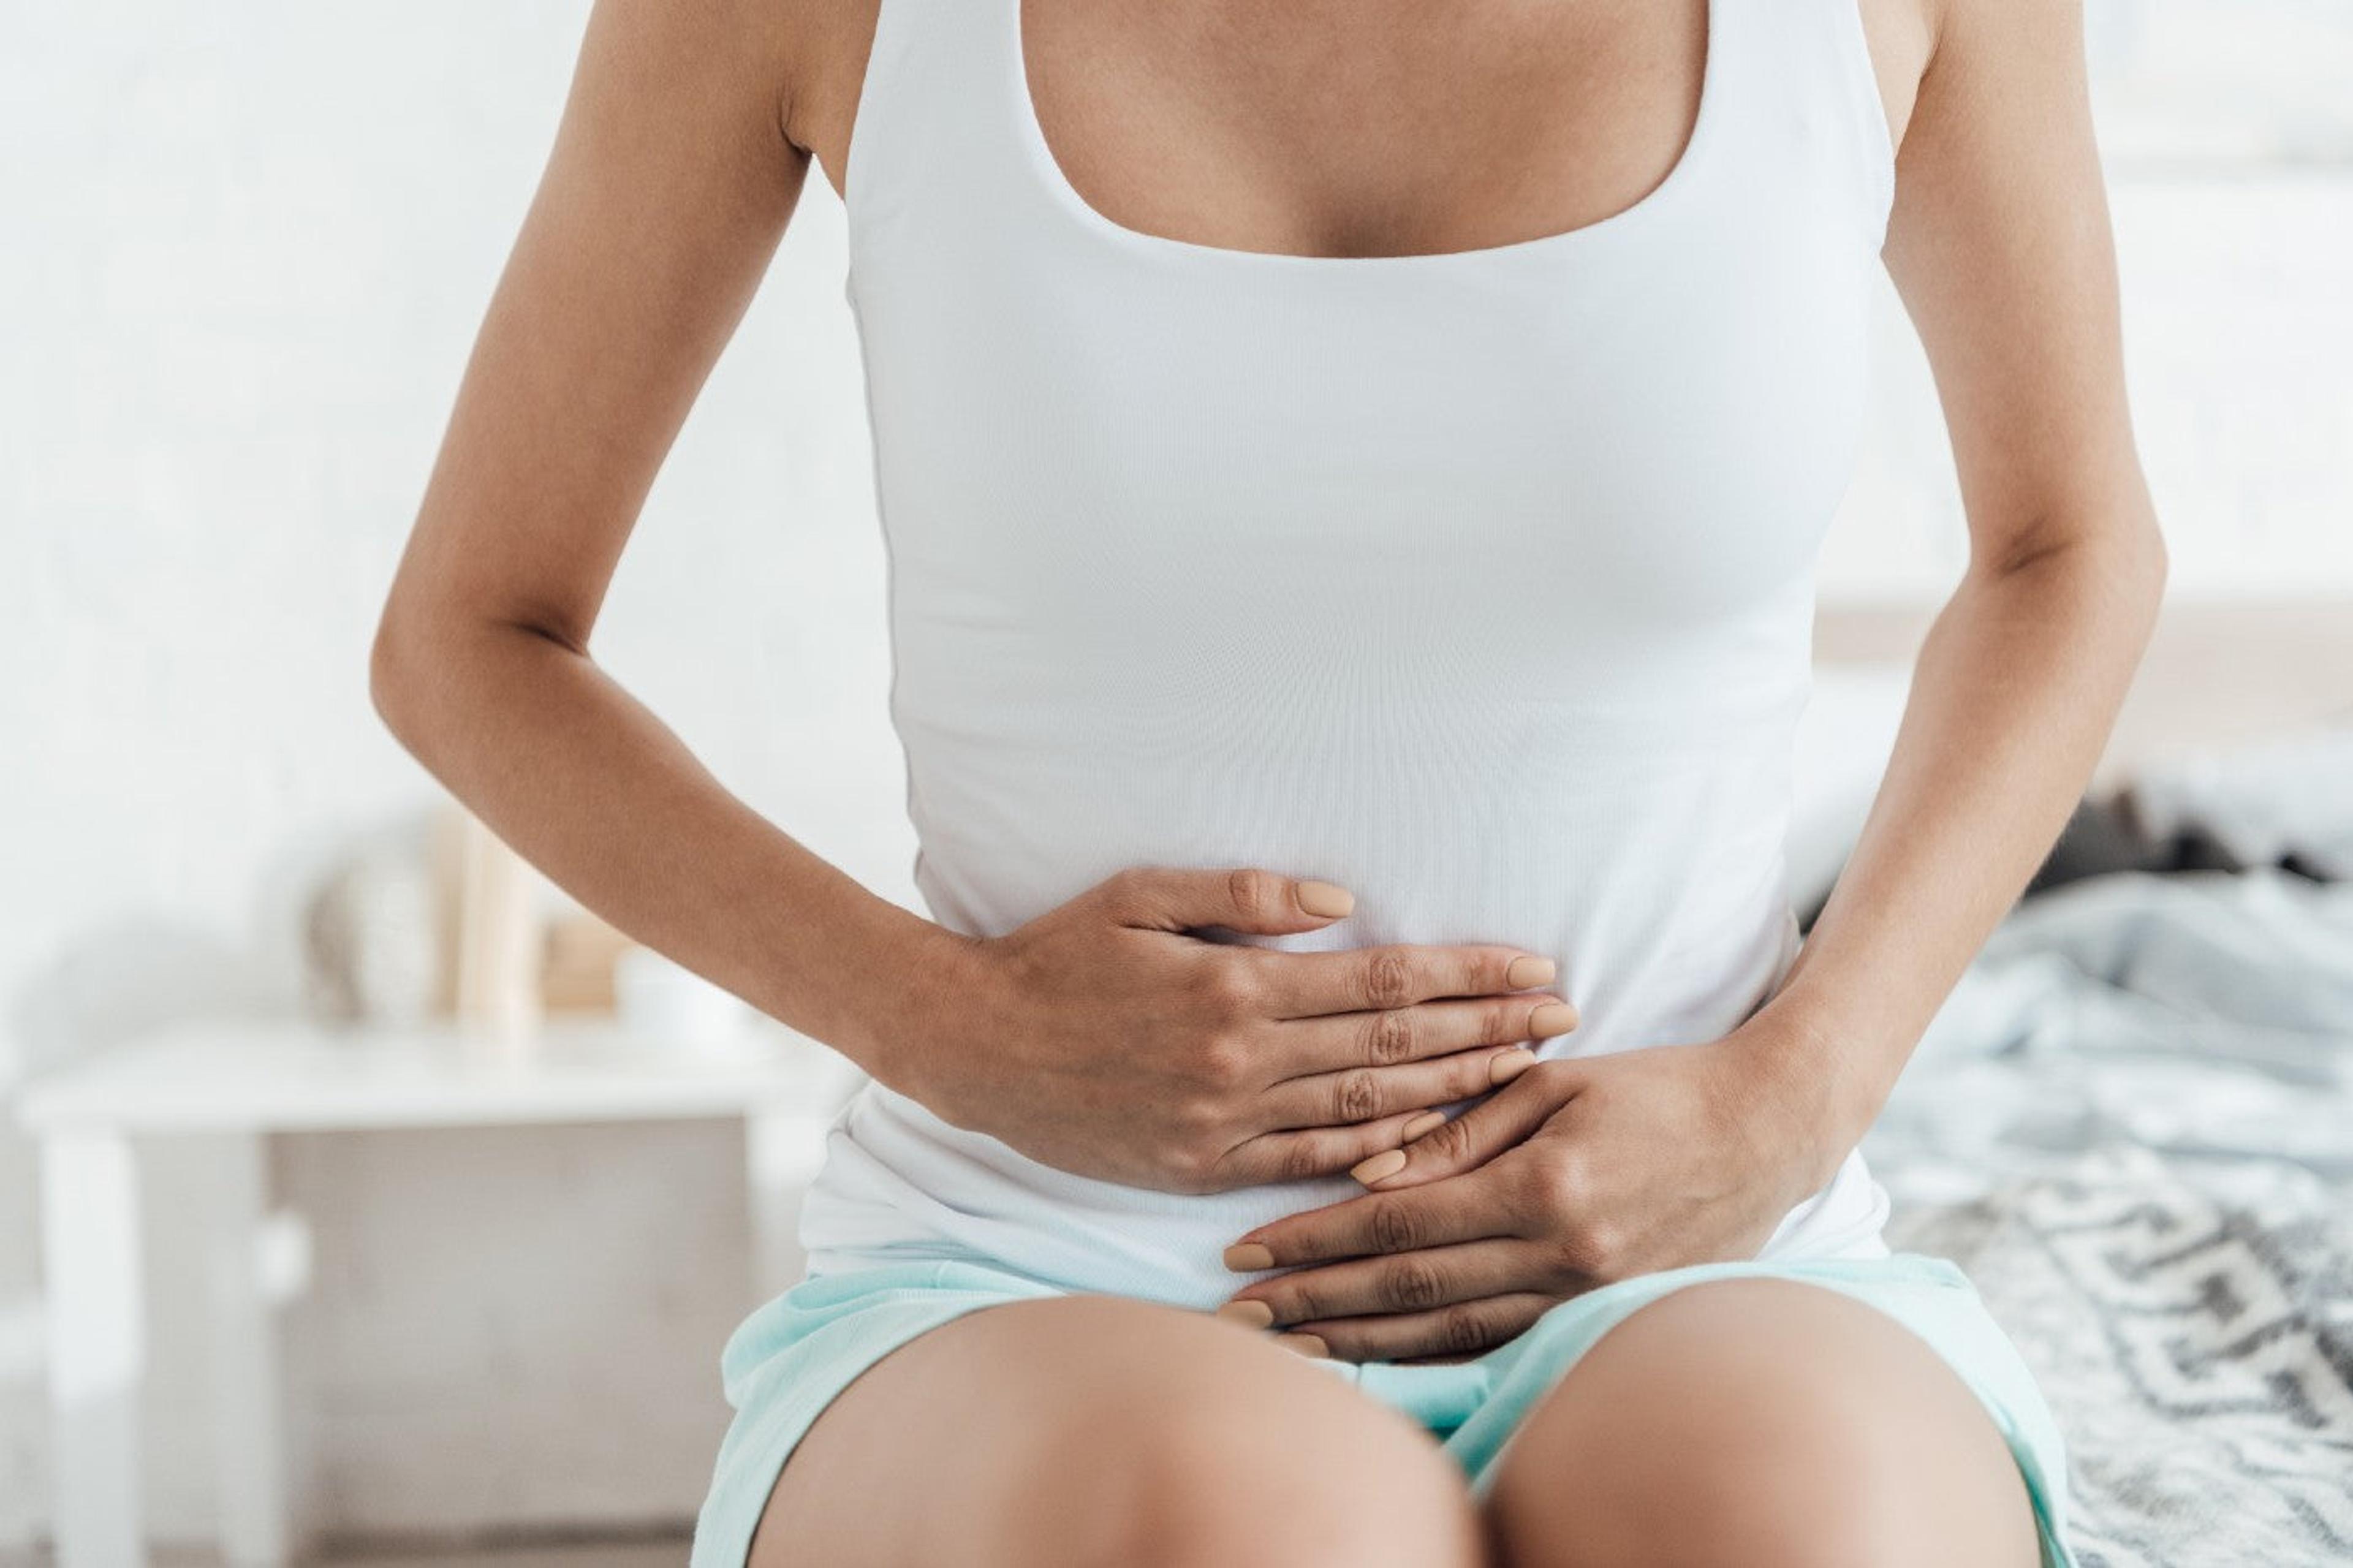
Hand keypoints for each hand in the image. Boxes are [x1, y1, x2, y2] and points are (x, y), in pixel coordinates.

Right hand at [907, 865, 1579, 1194]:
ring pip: (1365, 1110)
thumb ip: (1240, 897)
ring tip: (1525, 1072)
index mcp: (1234, 988)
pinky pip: (1309, 1164)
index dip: (1466, 974)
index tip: (1535, 967)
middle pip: (1392, 1047)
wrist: (976, 1047)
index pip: (1381, 981)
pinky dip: (1377, 1153)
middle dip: (1487, 1029)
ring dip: (1454, 1090)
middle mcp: (1239, 1062)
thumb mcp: (1138, 895)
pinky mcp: (1202, 1168)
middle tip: (1565, 1019)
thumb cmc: (1057, 956)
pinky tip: (1435, 1140)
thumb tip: (1341, 899)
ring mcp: (1223, 1123)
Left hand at [1211, 1021, 1841, 1360]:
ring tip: (1286, 1348)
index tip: (1248, 1250)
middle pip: (1410, 1290)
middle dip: (1315, 1303)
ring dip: (1359, 1342)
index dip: (1316, 1240)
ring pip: (1448, 1333)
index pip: (1398, 1222)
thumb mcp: (1554, 1081)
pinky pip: (1499, 1344)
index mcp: (1541, 1183)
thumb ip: (1459, 1128)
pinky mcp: (1601, 1314)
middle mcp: (1561, 1253)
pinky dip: (1430, 1356)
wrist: (1767, 1132)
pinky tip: (1376, 1358)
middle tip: (1238, 1315)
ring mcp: (1584, 1295)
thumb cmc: (1656, 1088)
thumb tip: (1370, 1169)